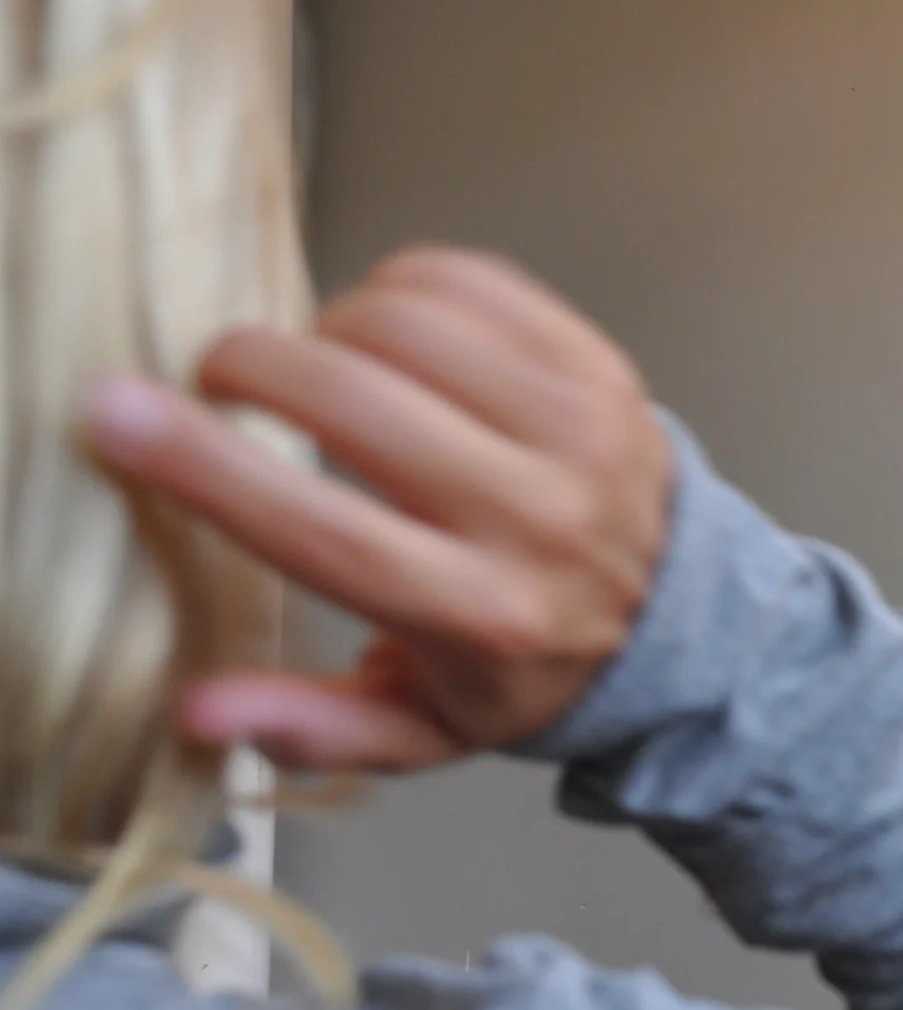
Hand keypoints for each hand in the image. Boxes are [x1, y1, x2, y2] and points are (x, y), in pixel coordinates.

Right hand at [80, 245, 671, 772]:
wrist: (676, 616)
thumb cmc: (525, 662)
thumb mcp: (423, 728)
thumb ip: (312, 724)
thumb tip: (200, 713)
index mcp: (482, 615)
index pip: (328, 533)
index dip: (211, 470)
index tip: (119, 416)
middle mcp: (539, 519)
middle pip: (356, 402)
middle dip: (252, 366)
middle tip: (221, 380)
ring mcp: (579, 432)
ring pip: (406, 322)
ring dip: (329, 326)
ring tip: (323, 370)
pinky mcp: (598, 366)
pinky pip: (468, 282)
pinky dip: (398, 289)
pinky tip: (389, 336)